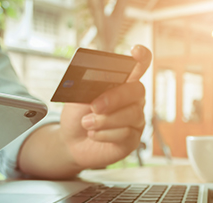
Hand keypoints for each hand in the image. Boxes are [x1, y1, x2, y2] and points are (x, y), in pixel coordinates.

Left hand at [59, 45, 151, 168]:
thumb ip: (89, 86)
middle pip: (137, 90)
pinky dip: (105, 134)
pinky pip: (126, 134)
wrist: (71, 142)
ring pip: (132, 114)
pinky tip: (93, 134)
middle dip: (115, 97)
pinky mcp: (132, 139)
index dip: (141, 57)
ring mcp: (135, 120)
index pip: (138, 66)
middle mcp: (133, 100)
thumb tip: (94, 73)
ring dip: (105, 120)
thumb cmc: (77, 116)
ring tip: (86, 123)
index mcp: (121, 83)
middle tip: (95, 106)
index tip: (135, 50)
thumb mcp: (77, 97)